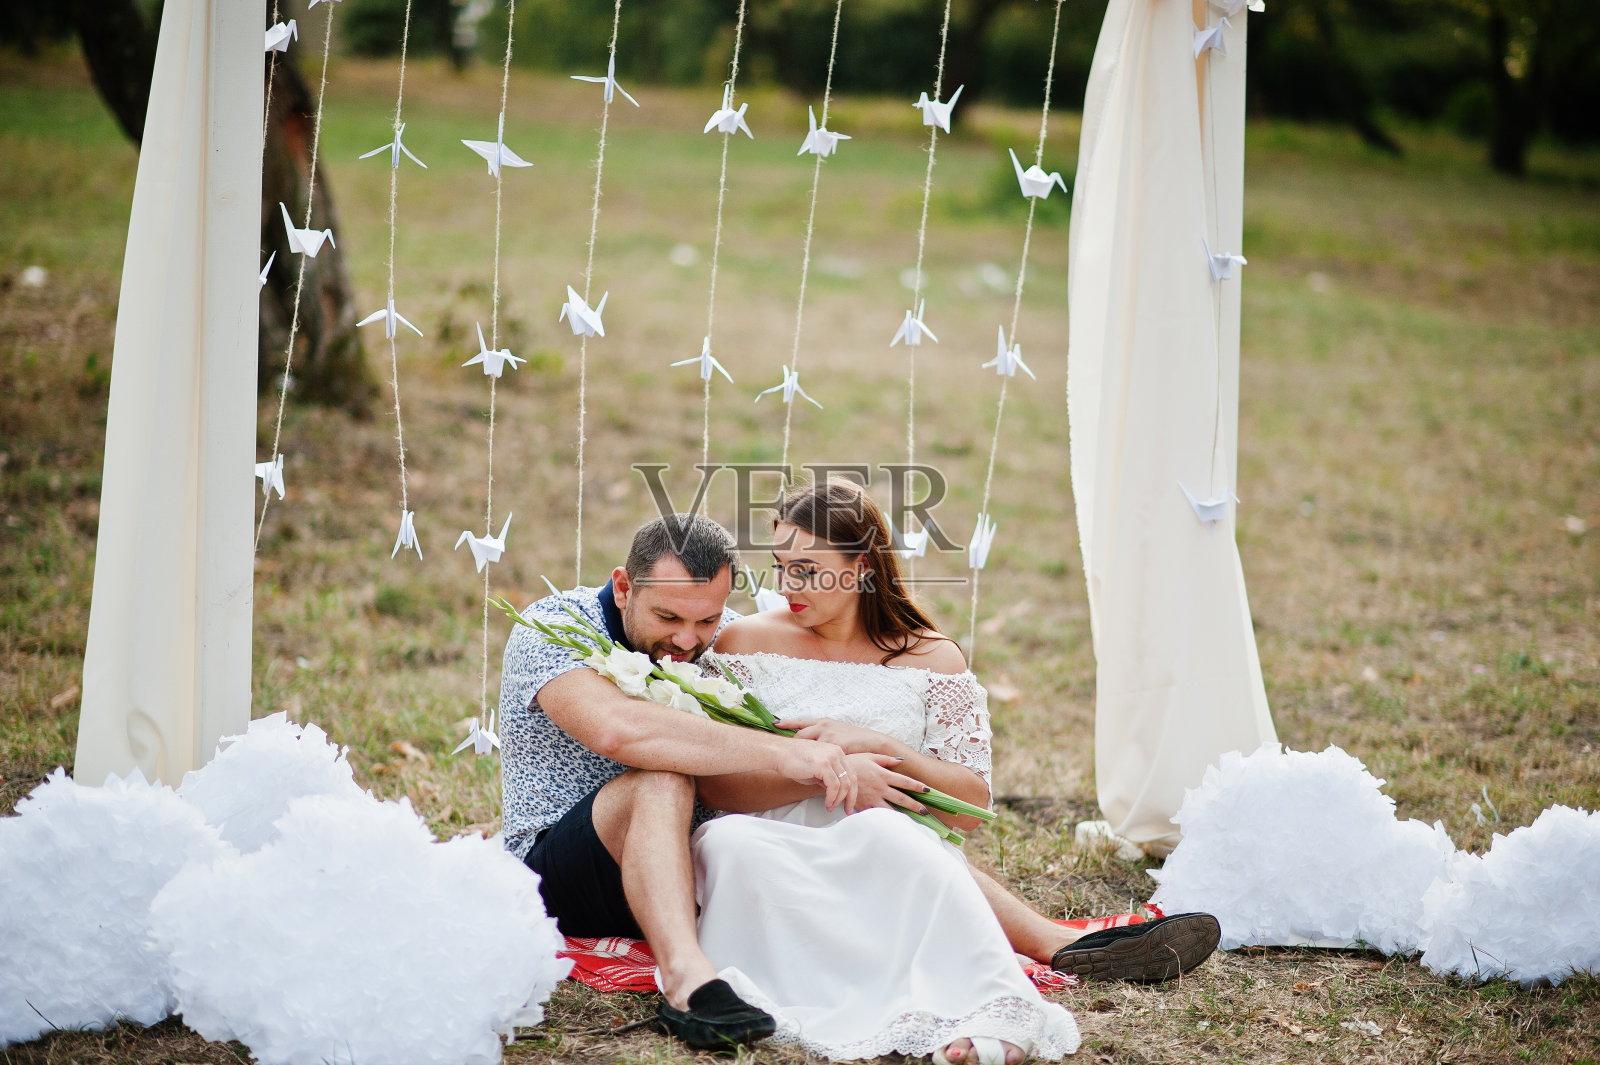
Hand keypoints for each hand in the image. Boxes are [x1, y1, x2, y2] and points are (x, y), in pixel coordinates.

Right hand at [770, 737, 852, 810]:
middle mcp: (836, 752)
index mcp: (836, 752)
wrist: (778, 753)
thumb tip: (834, 791)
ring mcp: (831, 757)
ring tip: (830, 807)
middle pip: (851, 778)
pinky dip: (832, 797)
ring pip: (844, 784)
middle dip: (850, 797)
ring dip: (838, 800)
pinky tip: (827, 803)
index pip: (850, 773)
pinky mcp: (824, 765)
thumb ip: (827, 778)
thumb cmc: (792, 761)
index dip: (851, 790)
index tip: (849, 802)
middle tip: (847, 809)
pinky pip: (834, 786)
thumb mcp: (816, 770)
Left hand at [776, 717, 898, 756]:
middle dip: (794, 744)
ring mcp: (830, 736)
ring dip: (804, 756)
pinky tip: (813, 770)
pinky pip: (821, 757)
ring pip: (809, 746)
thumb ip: (823, 737)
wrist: (872, 741)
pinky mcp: (836, 747)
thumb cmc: (854, 739)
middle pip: (801, 735)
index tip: (775, 724)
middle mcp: (824, 727)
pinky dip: (816, 764)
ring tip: (796, 764)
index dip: (787, 723)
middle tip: (787, 752)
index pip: (801, 722)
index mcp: (823, 722)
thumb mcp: (836, 732)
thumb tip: (809, 746)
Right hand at [841, 752, 931, 816]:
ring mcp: (872, 798)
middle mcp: (880, 788)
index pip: (904, 781)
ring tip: (914, 821)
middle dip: (915, 805)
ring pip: (891, 810)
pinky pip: (877, 815)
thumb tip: (901, 760)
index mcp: (883, 774)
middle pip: (901, 798)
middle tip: (926, 811)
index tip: (927, 790)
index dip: (917, 786)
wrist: (834, 775)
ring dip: (903, 815)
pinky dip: (886, 820)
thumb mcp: (870, 756)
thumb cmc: (852, 763)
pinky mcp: (864, 806)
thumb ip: (886, 759)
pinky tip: (893, 825)